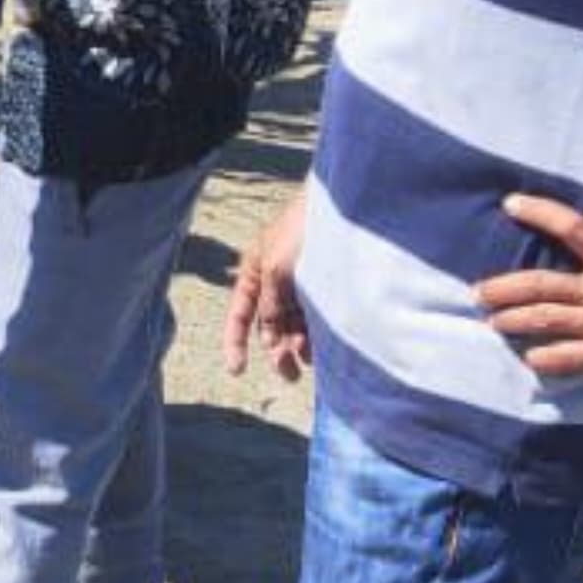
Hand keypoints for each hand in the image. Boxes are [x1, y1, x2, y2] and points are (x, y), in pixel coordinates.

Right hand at [224, 197, 311, 383]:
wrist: (346, 207)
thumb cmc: (305, 229)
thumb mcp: (277, 268)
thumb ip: (269, 304)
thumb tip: (268, 337)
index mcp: (256, 272)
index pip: (239, 314)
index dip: (235, 342)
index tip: (237, 371)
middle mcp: (276, 281)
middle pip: (270, 325)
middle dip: (277, 351)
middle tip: (290, 375)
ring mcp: (302, 285)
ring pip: (295, 325)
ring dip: (299, 346)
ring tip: (311, 359)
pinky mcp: (326, 288)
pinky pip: (317, 318)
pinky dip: (318, 335)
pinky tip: (325, 349)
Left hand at [475, 194, 582, 389]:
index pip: (572, 227)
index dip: (539, 212)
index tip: (510, 204)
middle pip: (540, 284)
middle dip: (504, 287)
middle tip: (478, 291)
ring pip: (545, 320)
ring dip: (513, 321)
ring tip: (492, 322)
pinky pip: (569, 358)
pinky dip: (546, 359)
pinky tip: (531, 361)